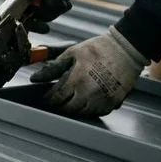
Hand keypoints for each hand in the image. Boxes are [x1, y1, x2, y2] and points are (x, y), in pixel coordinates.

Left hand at [30, 26, 148, 116]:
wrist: (126, 48)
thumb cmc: (98, 49)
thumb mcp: (72, 54)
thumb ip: (53, 68)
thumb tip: (35, 78)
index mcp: (77, 79)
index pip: (57, 97)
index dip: (48, 99)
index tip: (45, 98)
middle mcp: (90, 92)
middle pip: (68, 108)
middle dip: (60, 106)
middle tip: (57, 102)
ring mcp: (103, 99)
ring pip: (83, 113)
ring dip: (75, 109)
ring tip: (71, 101)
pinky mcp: (114, 101)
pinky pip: (98, 113)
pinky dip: (91, 110)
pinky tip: (87, 101)